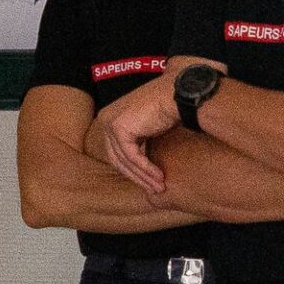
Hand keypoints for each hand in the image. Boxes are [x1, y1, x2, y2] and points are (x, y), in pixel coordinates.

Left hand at [97, 75, 181, 194]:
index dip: (132, 170)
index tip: (148, 182)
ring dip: (144, 177)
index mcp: (110, 118)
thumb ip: (139, 141)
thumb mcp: (147, 127)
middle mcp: (106, 119)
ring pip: (125, 161)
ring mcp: (110, 123)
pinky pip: (132, 157)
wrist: (177, 93)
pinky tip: (159, 178)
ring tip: (160, 187)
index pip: (116, 152)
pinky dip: (146, 169)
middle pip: (118, 158)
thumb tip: (140, 167)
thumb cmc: (168, 107)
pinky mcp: (119, 129)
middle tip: (155, 189)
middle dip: (137, 177)